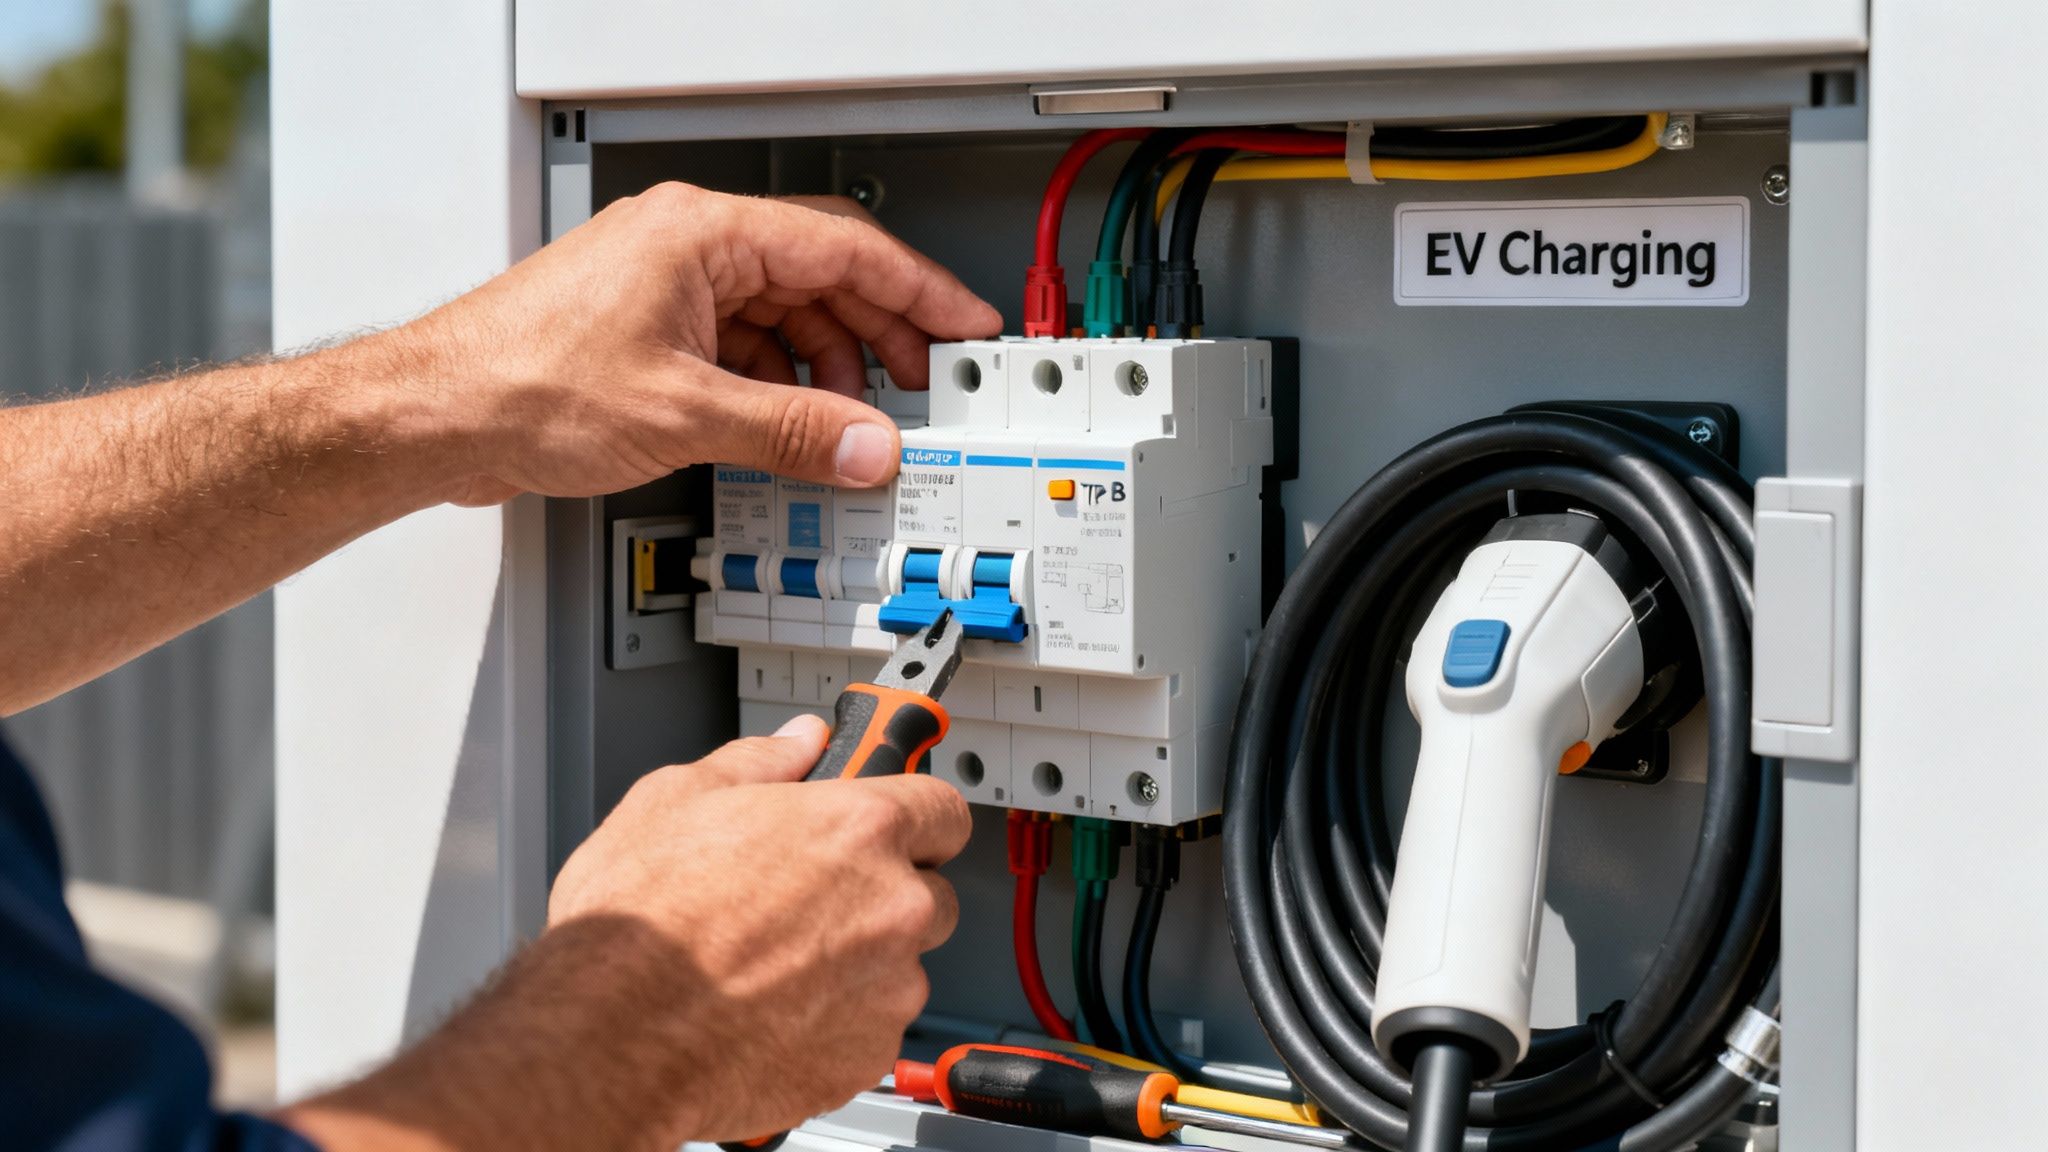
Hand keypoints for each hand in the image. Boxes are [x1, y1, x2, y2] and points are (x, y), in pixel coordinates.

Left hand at [396, 186, 1002, 504]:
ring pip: (781, 317)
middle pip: (820, 278)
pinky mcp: (646, 333)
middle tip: (929, 384)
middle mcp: (686, 248)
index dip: (919, 289)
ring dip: (828, 369)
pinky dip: (778, 386)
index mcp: (702, 234)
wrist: (431, 415)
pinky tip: (796, 428)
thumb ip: (792, 431)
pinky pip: (741, 348)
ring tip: (862, 421)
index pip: (845, 247)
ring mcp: (665, 289)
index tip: (966, 324)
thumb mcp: (684, 413)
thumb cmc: (518, 383)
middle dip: (880, 335)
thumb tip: (867, 445)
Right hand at [544, 714, 971, 1140]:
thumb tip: (797, 743)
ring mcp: (886, 988)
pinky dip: (836, 1024)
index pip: (943, 808)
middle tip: (809, 902)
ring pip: (901, 968)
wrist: (612, 1038)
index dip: (917, 815)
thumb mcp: (675, 799)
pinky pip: (871, 1029)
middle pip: (929, 893)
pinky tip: (772, 1013)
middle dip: (883, 895)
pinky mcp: (867, 1057)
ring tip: (773, 965)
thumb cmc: (638, 929)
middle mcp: (891, 907)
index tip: (897, 824)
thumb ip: (758, 761)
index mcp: (858, 829)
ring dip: (859, 965)